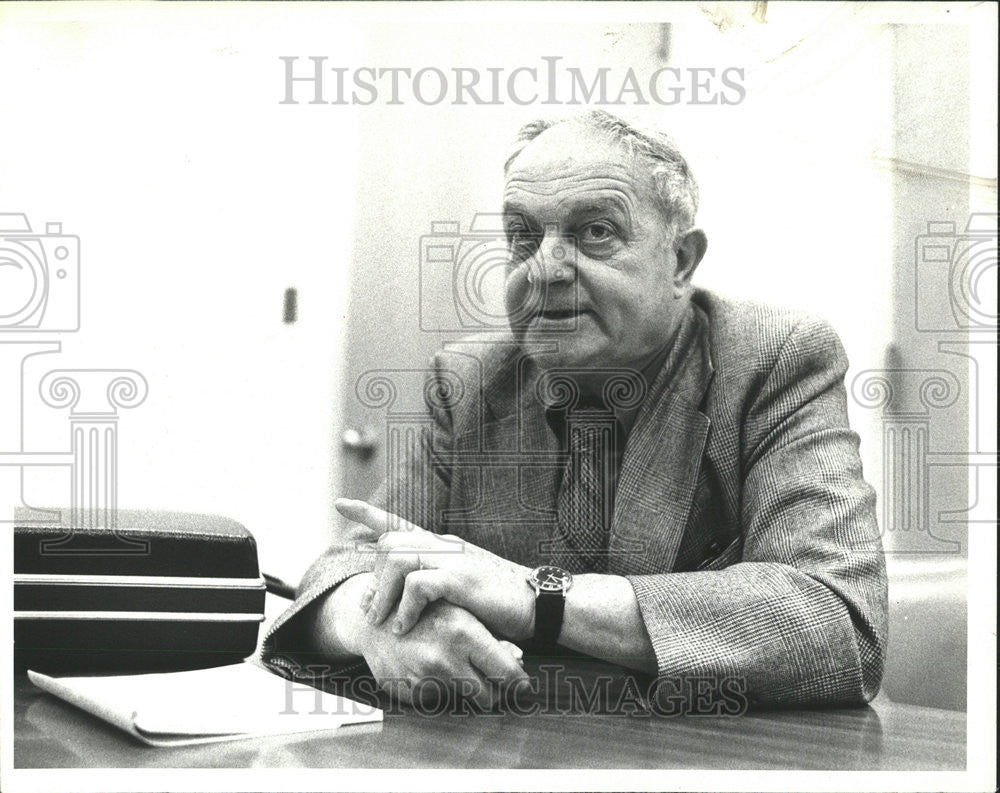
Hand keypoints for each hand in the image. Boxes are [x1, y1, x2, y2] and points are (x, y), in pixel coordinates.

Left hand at [335, 498, 534, 640]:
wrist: (541, 603)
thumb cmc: (502, 602)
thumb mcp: (464, 588)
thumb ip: (438, 584)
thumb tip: (408, 597)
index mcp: (444, 545)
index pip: (399, 522)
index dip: (368, 512)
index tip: (341, 504)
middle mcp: (445, 545)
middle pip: (390, 542)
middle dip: (372, 576)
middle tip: (371, 608)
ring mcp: (453, 558)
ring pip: (397, 559)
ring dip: (383, 595)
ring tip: (383, 623)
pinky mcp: (460, 578)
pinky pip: (417, 584)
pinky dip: (405, 609)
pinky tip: (405, 627)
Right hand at [358, 599, 528, 708]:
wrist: (374, 620)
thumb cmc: (424, 611)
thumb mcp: (460, 611)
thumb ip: (490, 636)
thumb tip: (518, 659)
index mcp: (464, 633)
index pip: (505, 672)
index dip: (519, 682)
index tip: (524, 686)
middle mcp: (445, 658)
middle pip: (488, 696)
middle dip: (492, 690)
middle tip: (491, 680)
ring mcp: (425, 678)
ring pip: (462, 699)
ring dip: (461, 687)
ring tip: (449, 663)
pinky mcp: (409, 693)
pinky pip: (437, 700)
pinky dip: (437, 689)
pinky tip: (426, 668)